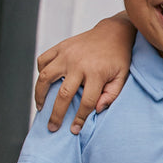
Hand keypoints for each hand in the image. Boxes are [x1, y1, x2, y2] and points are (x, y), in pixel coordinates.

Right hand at [34, 18, 133, 132]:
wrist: (113, 32)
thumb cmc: (118, 58)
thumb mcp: (122, 77)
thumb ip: (112, 95)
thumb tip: (97, 110)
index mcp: (96, 73)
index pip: (86, 102)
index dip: (80, 119)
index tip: (74, 130)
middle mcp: (79, 64)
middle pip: (63, 94)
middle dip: (56, 115)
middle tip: (52, 127)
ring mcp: (67, 54)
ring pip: (46, 77)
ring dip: (40, 94)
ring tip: (40, 107)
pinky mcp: (60, 47)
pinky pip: (43, 60)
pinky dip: (40, 72)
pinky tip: (43, 83)